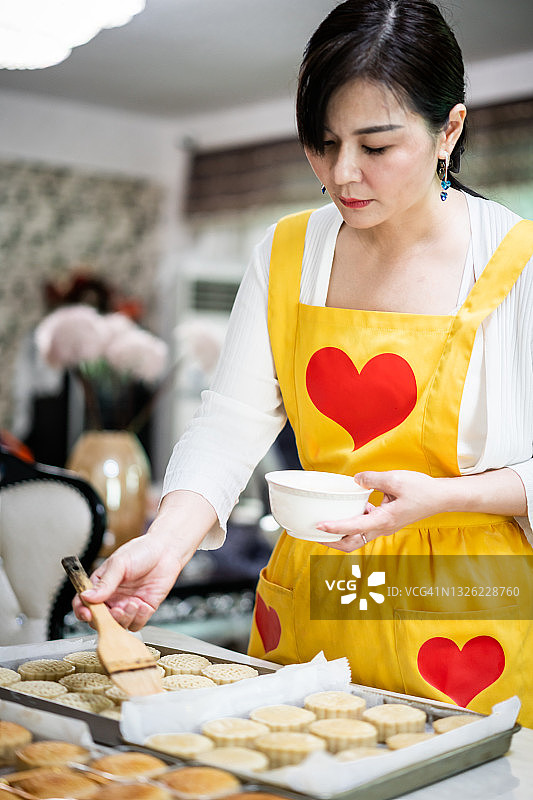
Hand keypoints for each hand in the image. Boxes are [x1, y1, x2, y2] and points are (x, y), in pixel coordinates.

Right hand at [72, 530, 181, 630]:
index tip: (87, 613)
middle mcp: (112, 597)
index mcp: (101, 585)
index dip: (82, 610)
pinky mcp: (143, 610)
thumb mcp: (119, 563)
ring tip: (133, 603)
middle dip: (106, 619)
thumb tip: (87, 596)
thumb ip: (105, 582)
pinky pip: (136, 624)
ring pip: (118, 625)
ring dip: (124, 618)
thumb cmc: (141, 551)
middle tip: (115, 610)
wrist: (166, 550)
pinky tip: (144, 605)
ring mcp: (127, 605)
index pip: (83, 602)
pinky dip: (139, 618)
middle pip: (99, 619)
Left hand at [316, 470, 446, 552]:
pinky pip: (364, 527)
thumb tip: (356, 479)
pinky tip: (348, 509)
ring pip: (357, 537)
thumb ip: (373, 479)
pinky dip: (352, 523)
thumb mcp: (395, 479)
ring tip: (324, 524)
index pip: (354, 527)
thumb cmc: (421, 490)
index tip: (319, 525)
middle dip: (332, 541)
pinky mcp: (385, 522)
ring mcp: (383, 527)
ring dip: (340, 534)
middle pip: (352, 543)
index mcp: (384, 519)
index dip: (335, 528)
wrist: (440, 497)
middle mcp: (382, 528)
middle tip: (314, 533)